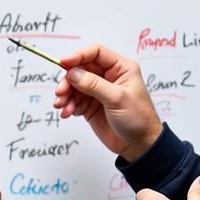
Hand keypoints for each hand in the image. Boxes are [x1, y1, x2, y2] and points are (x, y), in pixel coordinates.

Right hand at [52, 43, 162, 160]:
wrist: (139, 146)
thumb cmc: (138, 119)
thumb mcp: (117, 99)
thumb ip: (94, 84)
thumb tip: (73, 73)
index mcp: (121, 68)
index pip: (96, 53)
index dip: (78, 56)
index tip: (63, 63)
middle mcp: (108, 77)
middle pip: (81, 69)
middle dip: (68, 80)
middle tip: (60, 93)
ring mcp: (98, 91)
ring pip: (75, 85)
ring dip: (66, 95)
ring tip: (62, 107)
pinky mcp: (91, 105)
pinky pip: (74, 100)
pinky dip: (68, 105)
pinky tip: (67, 113)